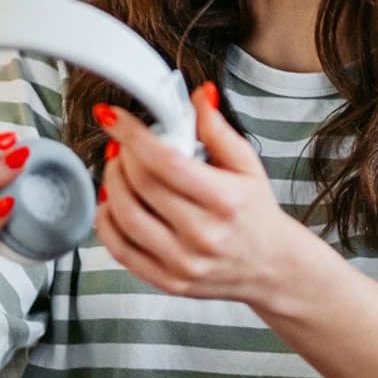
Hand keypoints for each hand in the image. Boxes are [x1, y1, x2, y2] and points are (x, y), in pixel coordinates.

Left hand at [92, 82, 302, 304]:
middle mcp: (203, 234)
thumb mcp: (247, 165)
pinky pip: (120, 249)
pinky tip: (112, 202)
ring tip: (117, 168)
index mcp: (225, 200)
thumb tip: (198, 96)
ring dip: (110, 184)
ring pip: (125, 216)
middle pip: (141, 185)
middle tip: (121, 143)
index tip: (115, 117)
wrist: (271, 267)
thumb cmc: (256, 214)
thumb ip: (218, 130)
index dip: (133, 134)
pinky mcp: (167, 281)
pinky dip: (106, 221)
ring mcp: (182, 262)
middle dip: (121, 155)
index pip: (166, 161)